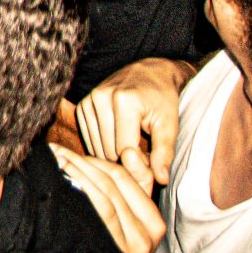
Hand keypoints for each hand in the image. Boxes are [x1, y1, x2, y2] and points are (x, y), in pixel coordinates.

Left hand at [51, 145, 166, 252]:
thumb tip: (132, 151)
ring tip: (53, 161)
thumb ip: (135, 186)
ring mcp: (131, 246)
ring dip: (75, 172)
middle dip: (80, 162)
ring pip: (103, 196)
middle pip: (111, 183)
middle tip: (55, 150)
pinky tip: (61, 182)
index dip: (94, 160)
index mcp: (154, 223)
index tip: (68, 150)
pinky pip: (96, 212)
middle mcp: (147, 235)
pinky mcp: (113, 252)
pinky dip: (78, 191)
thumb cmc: (116, 249)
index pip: (124, 177)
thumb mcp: (131, 219)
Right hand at [74, 56, 193, 193]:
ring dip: (114, 155)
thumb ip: (164, 152)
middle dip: (126, 160)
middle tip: (143, 156)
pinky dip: (103, 146)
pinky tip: (118, 142)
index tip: (152, 164)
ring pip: (96, 148)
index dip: (139, 163)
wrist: (148, 72)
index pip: (124, 149)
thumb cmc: (162, 99)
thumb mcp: (169, 124)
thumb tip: (160, 179)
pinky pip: (89, 139)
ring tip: (132, 148)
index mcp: (124, 101)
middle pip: (108, 150)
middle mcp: (101, 98)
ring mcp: (88, 101)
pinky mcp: (82, 106)